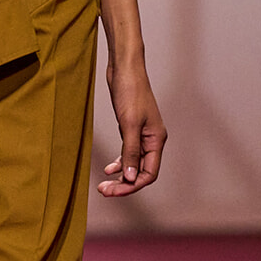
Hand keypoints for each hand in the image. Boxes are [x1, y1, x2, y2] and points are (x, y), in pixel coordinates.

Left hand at [99, 58, 166, 195]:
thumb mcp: (129, 124)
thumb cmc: (130, 92)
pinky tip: (108, 168)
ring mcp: (142, 135)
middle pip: (141, 172)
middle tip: (104, 191)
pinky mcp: (131, 128)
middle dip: (124, 184)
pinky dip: (119, 162)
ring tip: (103, 184)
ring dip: (120, 176)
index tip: (113, 191)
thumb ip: (131, 152)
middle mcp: (152, 140)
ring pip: (133, 164)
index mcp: (156, 140)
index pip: (149, 174)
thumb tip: (130, 177)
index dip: (132, 186)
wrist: (125, 69)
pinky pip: (128, 153)